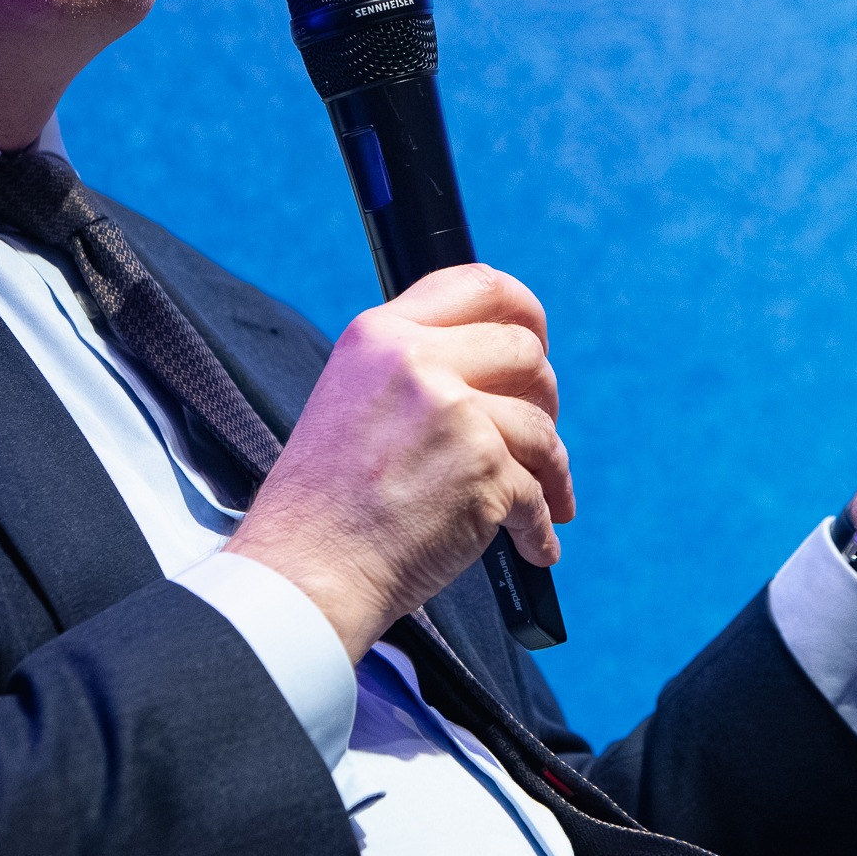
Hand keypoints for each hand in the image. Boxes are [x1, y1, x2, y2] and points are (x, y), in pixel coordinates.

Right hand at [223, 264, 572, 659]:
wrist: (306, 571)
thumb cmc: (327, 503)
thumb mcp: (353, 399)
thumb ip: (416, 369)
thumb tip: (502, 363)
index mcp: (379, 335)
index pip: (477, 284)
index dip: (523, 309)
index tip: (537, 339)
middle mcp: (415, 361)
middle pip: (525, 351)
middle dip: (542, 399)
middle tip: (534, 438)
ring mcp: (452, 412)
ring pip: (542, 425)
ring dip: (550, 470)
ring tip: (539, 501)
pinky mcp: (482, 468)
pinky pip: (538, 491)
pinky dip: (539, 527)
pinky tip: (532, 544)